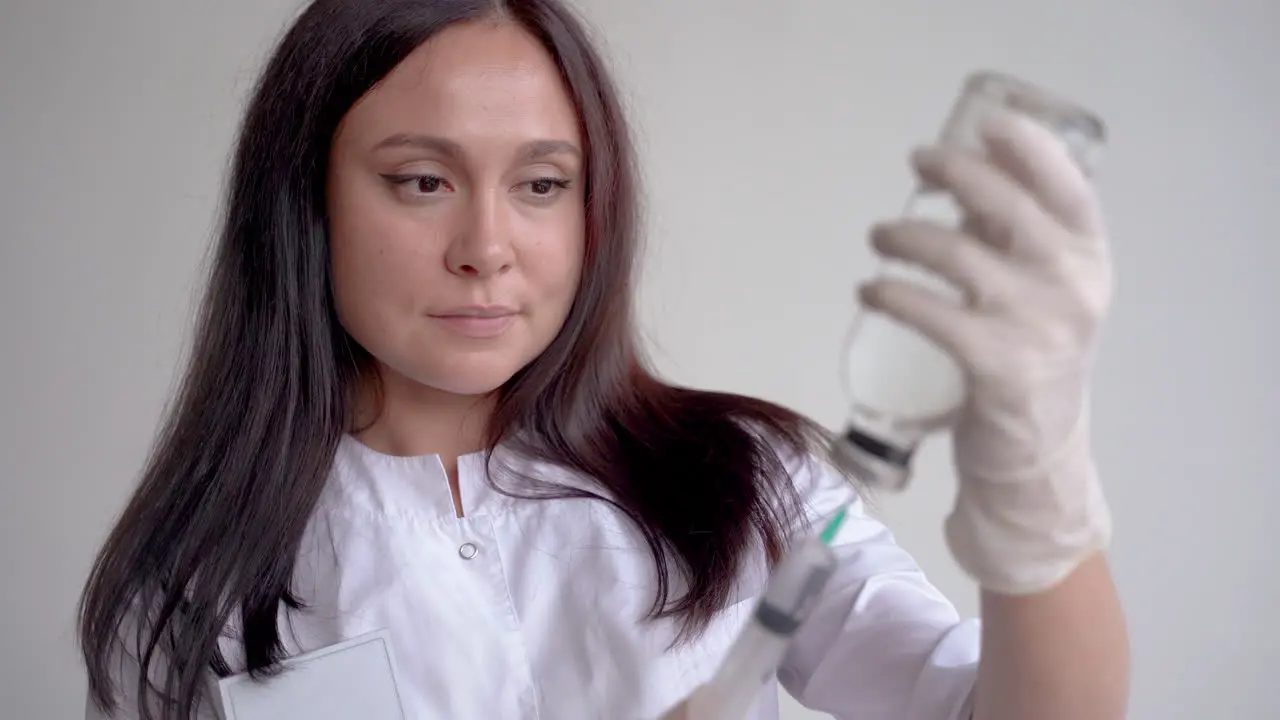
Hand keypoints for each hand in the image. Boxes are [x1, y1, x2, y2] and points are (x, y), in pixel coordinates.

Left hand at [861, 110, 1113, 594]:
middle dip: (955, 172)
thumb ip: (1017, 240)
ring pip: (958, 255)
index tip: (983, 125)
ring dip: (905, 236)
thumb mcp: (1044, 292)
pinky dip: (891, 293)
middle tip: (916, 163)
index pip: (1068, 185)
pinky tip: (868, 288)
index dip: (1027, 146)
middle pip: (1008, 205)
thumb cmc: (1031, 357)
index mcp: (1091, 259)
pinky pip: (933, 314)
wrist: (1035, 453)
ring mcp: (1039, 327)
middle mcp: (1074, 286)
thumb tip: (963, 178)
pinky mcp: (999, 367)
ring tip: (878, 237)